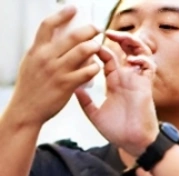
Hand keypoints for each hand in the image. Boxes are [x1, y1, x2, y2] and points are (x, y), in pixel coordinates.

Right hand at [7, 6, 101, 129]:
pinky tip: (97, 67)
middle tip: (96, 28)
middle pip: (70, 36)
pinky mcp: (66, 85)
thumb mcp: (31, 63)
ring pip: (81, 52)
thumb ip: (43, 52)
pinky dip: (94, 67)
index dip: (62, 15)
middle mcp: (46, 58)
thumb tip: (58, 41)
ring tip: (98, 45)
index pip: (48, 25)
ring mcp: (57, 71)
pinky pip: (86, 72)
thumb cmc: (31, 87)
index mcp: (36, 50)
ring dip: (93, 46)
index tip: (73, 8)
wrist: (27, 109)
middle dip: (87, 30)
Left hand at [75, 31, 157, 156]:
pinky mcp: (146, 87)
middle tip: (105, 32)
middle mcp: (126, 79)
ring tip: (120, 38)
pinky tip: (131, 59)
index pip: (107, 59)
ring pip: (140, 54)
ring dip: (132, 43)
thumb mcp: (95, 115)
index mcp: (114, 84)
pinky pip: (149, 67)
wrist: (134, 144)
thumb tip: (73, 88)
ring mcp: (137, 82)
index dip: (98, 49)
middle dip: (117, 39)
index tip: (88, 44)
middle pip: (124, 51)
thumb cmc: (118, 132)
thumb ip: (85, 101)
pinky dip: (142, 58)